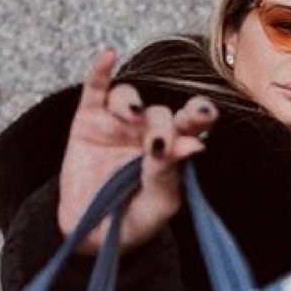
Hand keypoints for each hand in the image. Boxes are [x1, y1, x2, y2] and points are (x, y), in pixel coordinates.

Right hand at [57, 48, 218, 254]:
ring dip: (132, 102)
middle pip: (161, 112)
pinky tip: (108, 56)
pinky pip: (95, 90)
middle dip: (163, 122)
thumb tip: (194, 144)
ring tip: (132, 117)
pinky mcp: (88, 121)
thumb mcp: (157, 204)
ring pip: (129, 97)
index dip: (198, 115)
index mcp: (173, 149)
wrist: (91, 234)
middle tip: (158, 142)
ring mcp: (118, 124)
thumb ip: (170, 174)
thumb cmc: (134, 220)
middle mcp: (147, 130)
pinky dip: (100, 72)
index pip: (191, 124)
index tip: (202, 117)